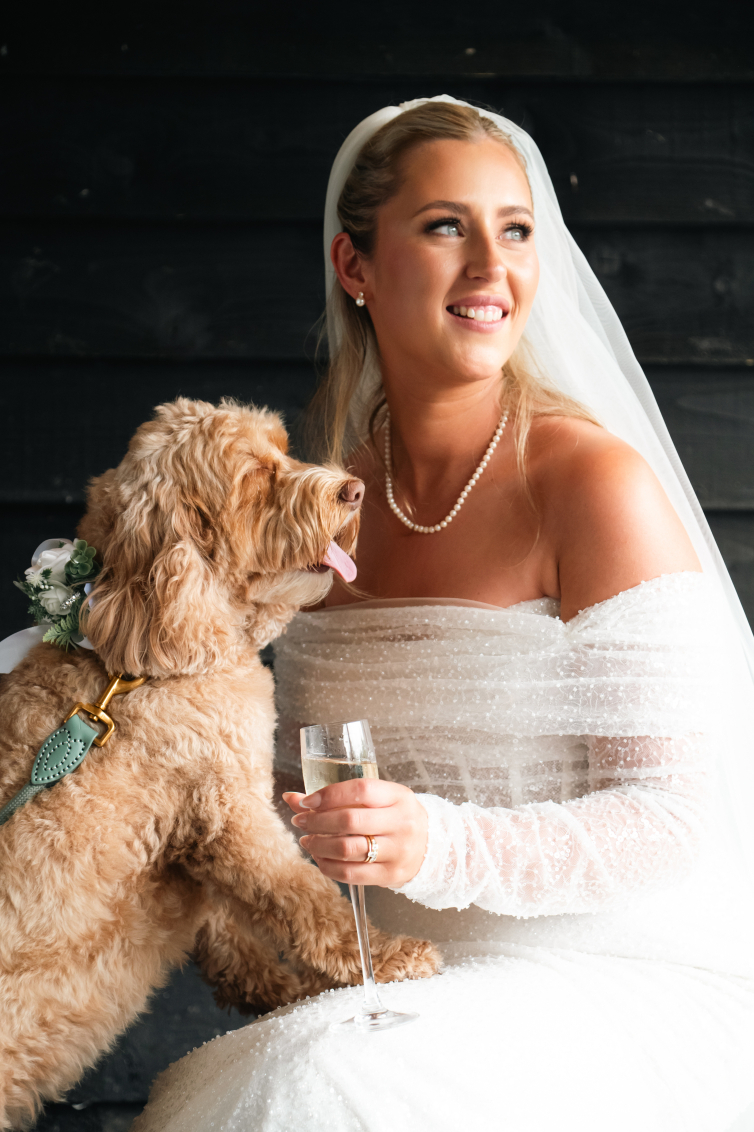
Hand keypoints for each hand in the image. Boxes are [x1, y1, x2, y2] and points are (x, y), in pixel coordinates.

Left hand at [283, 779, 427, 887]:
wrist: (431, 847)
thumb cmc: (395, 817)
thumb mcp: (376, 799)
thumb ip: (337, 796)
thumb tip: (291, 797)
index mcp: (398, 796)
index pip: (360, 791)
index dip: (329, 795)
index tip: (307, 801)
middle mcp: (401, 822)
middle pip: (350, 821)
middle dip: (317, 821)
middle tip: (300, 821)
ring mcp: (397, 851)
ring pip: (347, 849)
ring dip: (319, 845)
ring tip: (307, 840)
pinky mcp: (390, 875)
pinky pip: (351, 874)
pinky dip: (328, 866)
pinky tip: (320, 857)